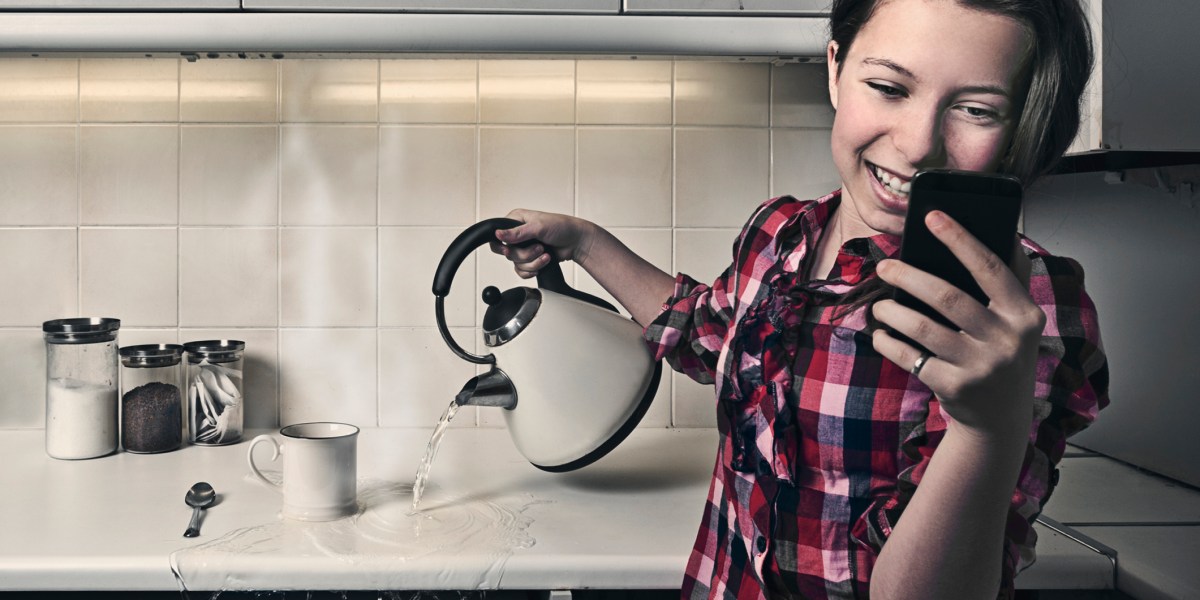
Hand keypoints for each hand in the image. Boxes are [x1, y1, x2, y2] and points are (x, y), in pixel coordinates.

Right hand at [489, 209, 596, 278]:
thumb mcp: (538, 227)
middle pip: (508, 253)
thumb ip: (517, 232)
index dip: (501, 246)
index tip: (509, 250)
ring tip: (546, 254)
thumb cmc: (562, 227)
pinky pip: (522, 271)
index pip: (497, 235)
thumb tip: (498, 234)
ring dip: (533, 262)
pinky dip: (533, 269)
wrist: (576, 242)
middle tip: (539, 248)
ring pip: (516, 263)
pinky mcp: (530, 259)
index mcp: (516, 220)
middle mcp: (518, 234)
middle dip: (525, 255)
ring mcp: (524, 247)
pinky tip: (544, 262)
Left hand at [870, 210, 1044, 439]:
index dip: (959, 239)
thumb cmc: (1001, 355)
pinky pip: (908, 356)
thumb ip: (1010, 281)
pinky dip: (888, 341)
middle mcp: (1007, 341)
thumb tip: (1002, 229)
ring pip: (921, 326)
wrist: (1000, 419)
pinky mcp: (954, 387)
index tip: (931, 216)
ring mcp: (980, 367)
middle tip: (885, 267)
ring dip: (891, 311)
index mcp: (1025, 315)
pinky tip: (881, 334)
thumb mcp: (1018, 322)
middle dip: (908, 276)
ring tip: (881, 305)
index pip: (990, 268)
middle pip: (946, 296)